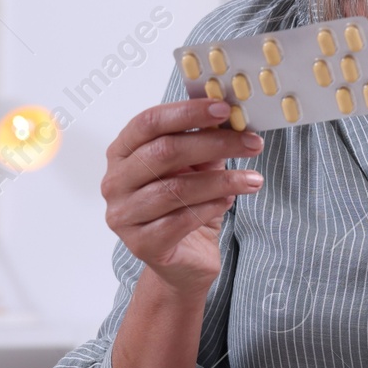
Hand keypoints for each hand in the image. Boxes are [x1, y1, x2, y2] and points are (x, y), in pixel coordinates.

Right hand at [101, 98, 264, 295]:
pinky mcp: (141, 244)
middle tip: (252, 143)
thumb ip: (204, 141)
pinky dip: (211, 207)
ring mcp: (123, 215)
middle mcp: (115, 182)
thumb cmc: (186, 205)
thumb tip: (231, 115)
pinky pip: (180, 220)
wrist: (184, 258)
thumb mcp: (196, 166)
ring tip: (251, 180)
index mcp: (122, 153)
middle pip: (164, 152)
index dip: (187, 112)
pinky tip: (229, 201)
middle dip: (214, 144)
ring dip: (221, 181)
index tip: (224, 109)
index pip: (148, 122)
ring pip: (176, 189)